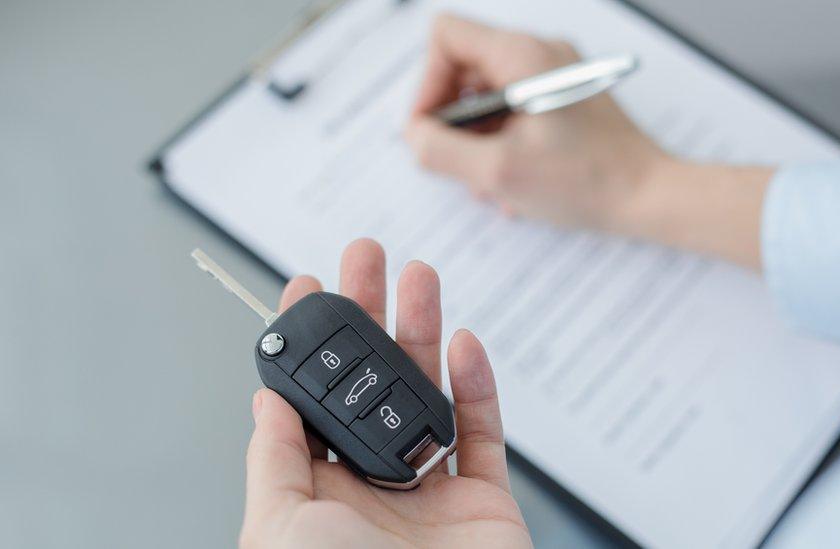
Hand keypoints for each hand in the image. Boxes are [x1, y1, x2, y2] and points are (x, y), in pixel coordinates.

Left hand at [239, 239, 530, 548]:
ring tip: (419, 275)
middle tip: (367, 257)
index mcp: (316, 493)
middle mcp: (372, 486)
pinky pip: (482, 433)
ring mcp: (430, 493)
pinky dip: (476, 385)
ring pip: (427, 394)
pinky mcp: (483, 501)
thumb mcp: (278, 527)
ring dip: (423, 332)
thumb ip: (273, 460)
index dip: (308, 342)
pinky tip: (464, 344)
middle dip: (368, 316)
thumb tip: (265, 398)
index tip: (305, 286)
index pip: (310, 400)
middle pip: (370, 382)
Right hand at [406, 14, 662, 232]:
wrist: (650, 196)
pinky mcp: (564, 98)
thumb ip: (440, 150)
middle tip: (459, 164)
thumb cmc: (587, 182)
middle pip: (463, 68)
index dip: (426, 84)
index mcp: (522, 55)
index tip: (431, 130)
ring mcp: (554, 74)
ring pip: (487, 94)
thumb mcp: (498, 172)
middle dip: (453, 120)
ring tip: (490, 182)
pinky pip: (513, 110)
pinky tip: (513, 180)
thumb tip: (414, 136)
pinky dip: (502, 142)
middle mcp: (539, 53)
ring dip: (477, 138)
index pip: (446, 37)